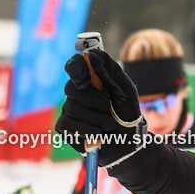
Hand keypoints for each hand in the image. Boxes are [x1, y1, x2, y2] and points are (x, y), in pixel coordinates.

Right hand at [55, 48, 147, 167]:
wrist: (129, 140)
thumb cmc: (127, 112)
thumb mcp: (125, 89)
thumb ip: (111, 70)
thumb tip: (93, 53)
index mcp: (90, 81)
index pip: (75, 67)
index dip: (76, 65)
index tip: (82, 66)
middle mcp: (76, 94)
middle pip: (71, 88)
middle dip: (92, 98)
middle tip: (108, 106)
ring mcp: (69, 111)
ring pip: (72, 108)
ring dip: (97, 118)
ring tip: (110, 124)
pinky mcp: (65, 128)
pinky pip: (68, 124)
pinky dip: (87, 129)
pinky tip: (99, 133)